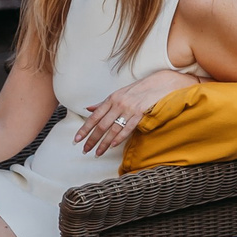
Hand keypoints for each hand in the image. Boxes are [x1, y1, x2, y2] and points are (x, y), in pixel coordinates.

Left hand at [74, 71, 189, 154]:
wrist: (159, 83)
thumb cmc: (138, 90)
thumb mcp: (119, 94)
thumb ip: (103, 103)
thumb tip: (88, 109)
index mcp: (111, 99)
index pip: (94, 117)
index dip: (84, 129)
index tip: (77, 139)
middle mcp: (118, 104)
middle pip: (101, 125)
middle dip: (92, 139)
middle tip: (85, 150)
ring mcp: (129, 109)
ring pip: (113, 129)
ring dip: (104, 143)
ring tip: (98, 153)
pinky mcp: (140, 113)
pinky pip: (127, 128)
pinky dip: (120, 137)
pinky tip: (113, 145)